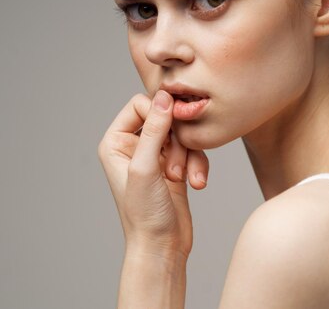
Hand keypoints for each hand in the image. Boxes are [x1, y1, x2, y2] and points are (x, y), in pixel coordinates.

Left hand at [97, 90, 208, 257]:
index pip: (140, 104)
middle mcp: (134, 145)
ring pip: (183, 134)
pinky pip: (194, 150)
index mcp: (116, 142)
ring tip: (182, 179)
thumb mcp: (146, 167)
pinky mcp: (176, 165)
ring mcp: (156, 155)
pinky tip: (197, 184)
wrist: (162, 245)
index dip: (160, 113)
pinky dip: (198, 165)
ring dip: (189, 155)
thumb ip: (154, 129)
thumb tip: (164, 96)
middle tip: (174, 165)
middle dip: (178, 139)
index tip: (174, 128)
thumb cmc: (145, 213)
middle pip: (166, 117)